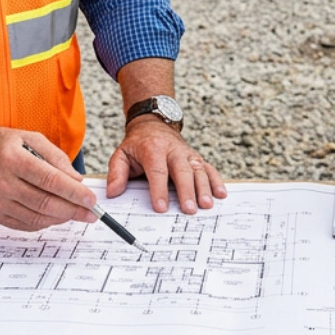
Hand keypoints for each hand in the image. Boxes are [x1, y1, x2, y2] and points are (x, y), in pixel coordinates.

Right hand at [0, 123, 96, 231]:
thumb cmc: (1, 144)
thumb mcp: (31, 138)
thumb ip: (56, 158)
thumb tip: (77, 181)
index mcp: (12, 158)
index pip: (50, 180)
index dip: (73, 193)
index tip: (91, 200)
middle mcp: (1, 181)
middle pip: (44, 202)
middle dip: (73, 210)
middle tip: (90, 213)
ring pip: (36, 217)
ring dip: (60, 218)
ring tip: (75, 213)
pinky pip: (24, 224)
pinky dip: (44, 222)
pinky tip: (55, 215)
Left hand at [107, 117, 227, 213]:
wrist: (153, 125)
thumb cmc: (137, 145)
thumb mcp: (121, 154)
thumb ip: (116, 173)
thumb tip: (112, 192)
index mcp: (153, 149)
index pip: (157, 170)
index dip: (159, 190)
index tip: (161, 207)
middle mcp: (173, 150)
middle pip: (182, 171)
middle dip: (186, 191)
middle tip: (189, 210)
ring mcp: (187, 154)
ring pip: (198, 170)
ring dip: (204, 188)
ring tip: (206, 205)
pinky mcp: (196, 158)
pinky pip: (208, 169)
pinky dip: (216, 181)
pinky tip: (221, 194)